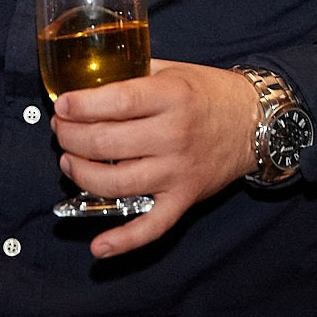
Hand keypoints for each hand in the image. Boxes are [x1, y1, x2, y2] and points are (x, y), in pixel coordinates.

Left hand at [50, 59, 261, 259]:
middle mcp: (174, 135)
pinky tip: (99, 246)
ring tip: (69, 162)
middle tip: (61, 131)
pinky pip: (153, 226)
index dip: (81, 106)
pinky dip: (124, 241)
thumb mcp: (172, 70)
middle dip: (71, 137)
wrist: (255, 122)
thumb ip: (132, 73)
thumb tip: (86, 81)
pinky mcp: (185, 198)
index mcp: (171, 97)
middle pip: (106, 142)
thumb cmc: (208, 93)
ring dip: (81, 174)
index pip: (116, 102)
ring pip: (116, 183)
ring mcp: (179, 171)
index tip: (61, 106)